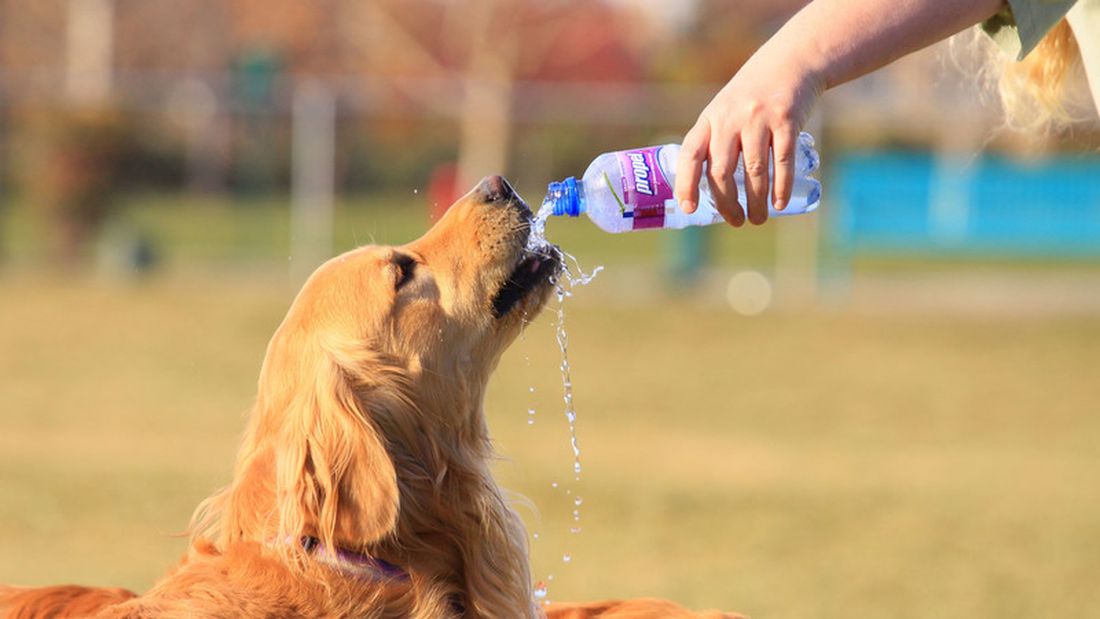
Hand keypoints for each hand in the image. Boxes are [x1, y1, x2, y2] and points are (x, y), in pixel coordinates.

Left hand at [674, 46, 822, 226]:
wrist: (791, 62)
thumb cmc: (752, 96)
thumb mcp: (724, 110)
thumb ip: (715, 142)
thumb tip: (710, 192)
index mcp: (710, 119)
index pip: (690, 154)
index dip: (686, 183)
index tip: (688, 208)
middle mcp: (730, 118)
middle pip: (721, 170)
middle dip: (727, 203)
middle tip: (735, 221)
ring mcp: (759, 118)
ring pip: (753, 171)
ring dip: (755, 201)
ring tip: (757, 218)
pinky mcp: (787, 120)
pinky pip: (781, 161)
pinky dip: (780, 187)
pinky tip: (778, 203)